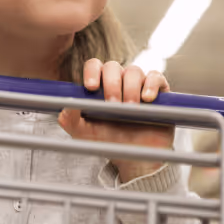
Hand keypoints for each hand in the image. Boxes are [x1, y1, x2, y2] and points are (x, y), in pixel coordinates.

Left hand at [57, 59, 173, 183]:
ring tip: (130, 109)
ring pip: (134, 71)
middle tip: (112, 104)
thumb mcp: (83, 133)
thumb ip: (70, 120)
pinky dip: (151, 85)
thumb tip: (65, 106)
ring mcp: (139, 84)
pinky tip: (147, 99)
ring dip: (130, 88)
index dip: (92, 71)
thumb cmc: (107, 141)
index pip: (94, 66)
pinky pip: (156, 77)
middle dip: (111, 84)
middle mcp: (119, 80)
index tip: (90, 87)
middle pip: (113, 66)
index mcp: (99, 85)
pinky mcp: (158, 92)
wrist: (134, 157)